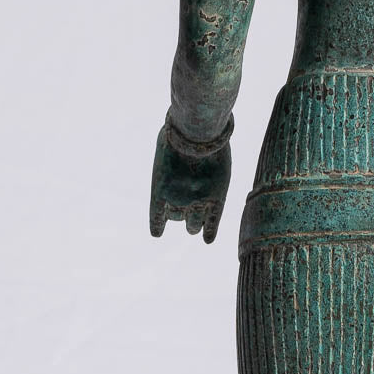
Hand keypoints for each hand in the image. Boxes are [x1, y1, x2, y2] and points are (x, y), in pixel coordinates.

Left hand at [149, 121, 231, 242]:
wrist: (198, 133)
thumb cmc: (178, 133)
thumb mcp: (164, 148)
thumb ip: (168, 164)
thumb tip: (174, 162)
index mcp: (159, 191)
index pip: (157, 218)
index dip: (158, 226)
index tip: (157, 233)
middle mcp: (176, 201)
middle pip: (178, 219)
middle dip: (181, 217)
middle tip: (185, 213)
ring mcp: (197, 202)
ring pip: (194, 225)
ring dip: (194, 226)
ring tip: (194, 227)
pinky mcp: (217, 199)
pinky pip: (212, 223)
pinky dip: (210, 233)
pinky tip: (208, 240)